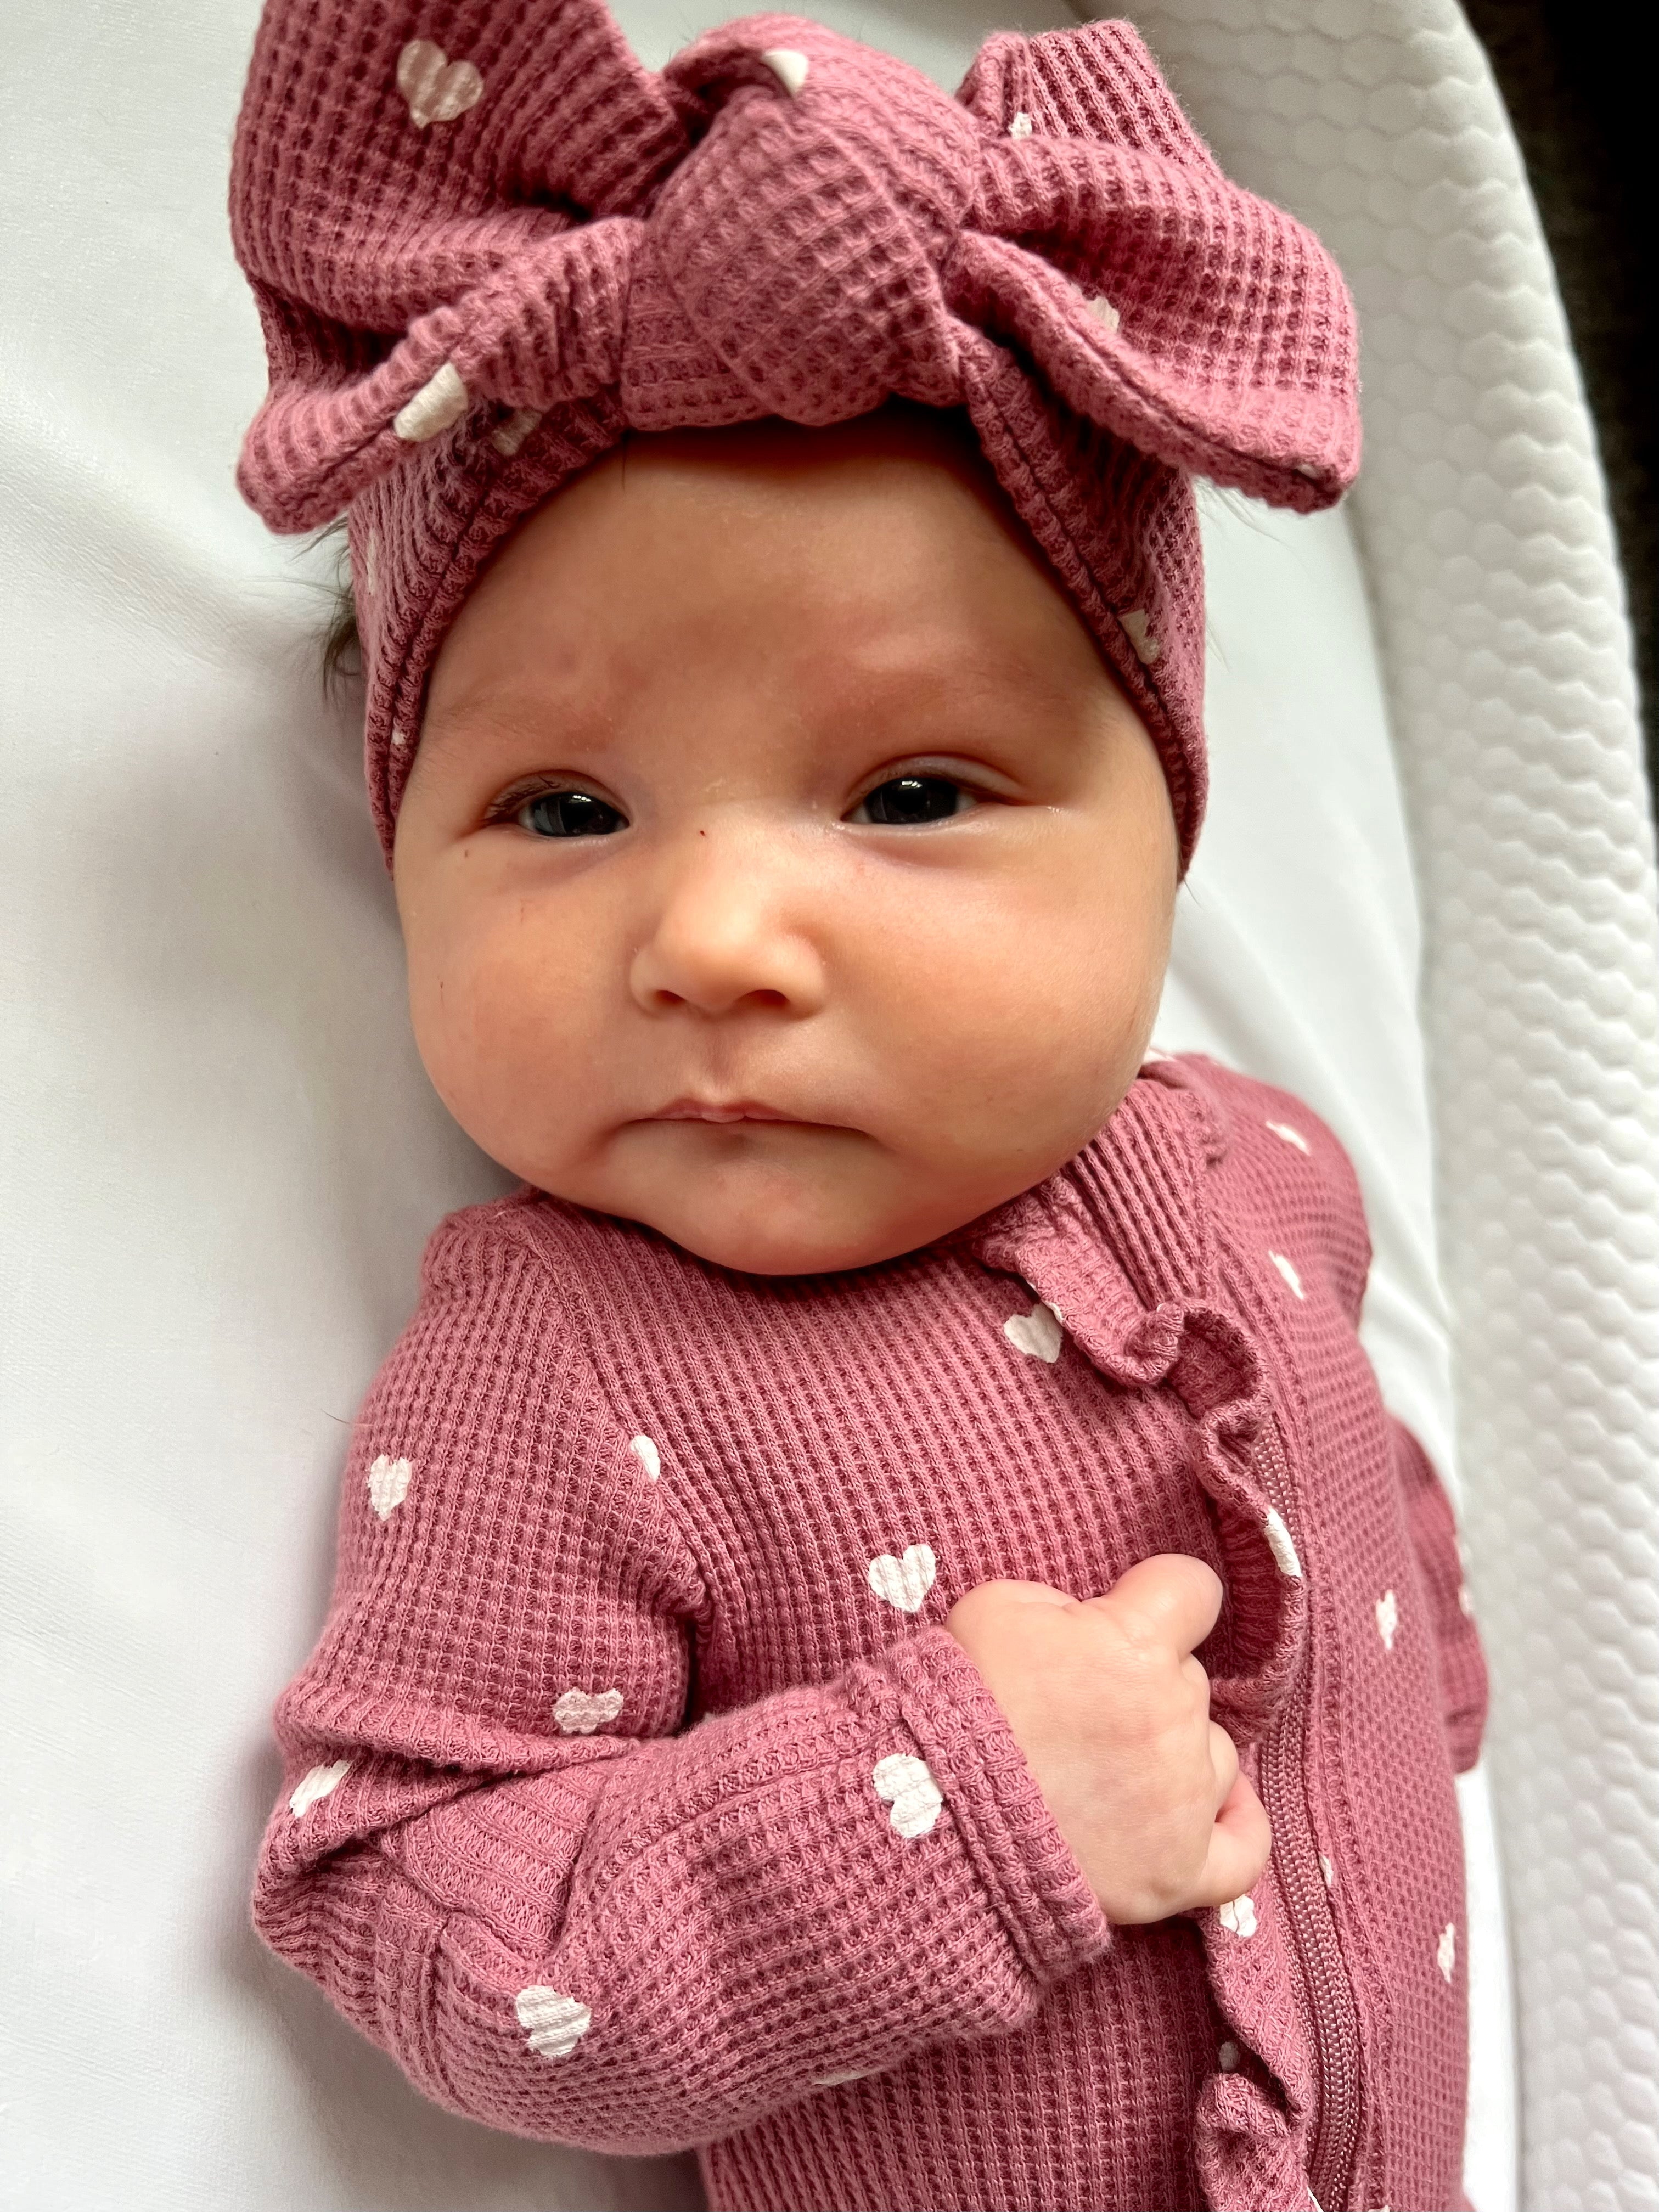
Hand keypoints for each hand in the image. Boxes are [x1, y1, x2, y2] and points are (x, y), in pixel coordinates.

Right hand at [944, 1555, 1270, 1923]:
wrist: (931, 1816)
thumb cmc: (957, 1702)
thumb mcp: (998, 1608)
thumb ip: (1067, 1606)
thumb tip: (1097, 1625)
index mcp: (1138, 1644)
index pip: (1193, 1591)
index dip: (1161, 1597)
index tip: (1135, 1612)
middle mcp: (1174, 1718)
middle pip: (1190, 1680)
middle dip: (1144, 1684)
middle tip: (1082, 1708)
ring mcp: (1182, 1800)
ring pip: (1215, 1753)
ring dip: (1174, 1750)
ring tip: (1110, 1766)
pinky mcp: (1178, 1872)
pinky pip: (1245, 1850)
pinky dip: (1239, 1825)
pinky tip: (1222, 1806)